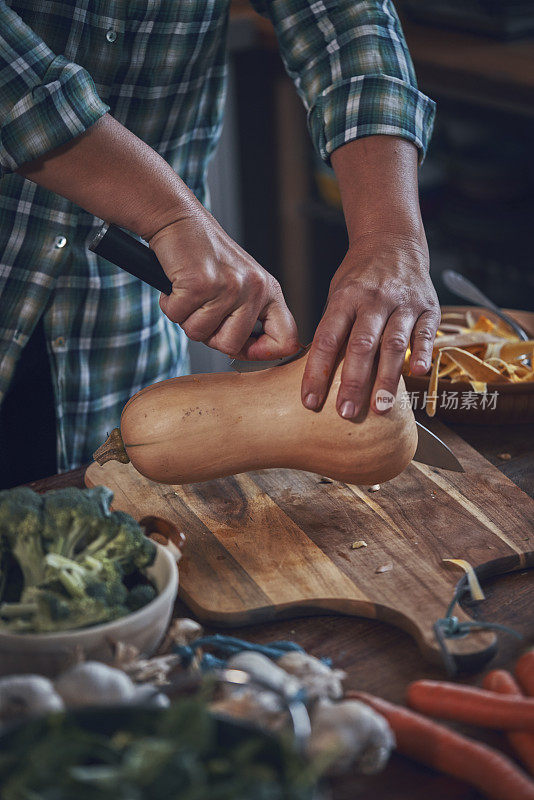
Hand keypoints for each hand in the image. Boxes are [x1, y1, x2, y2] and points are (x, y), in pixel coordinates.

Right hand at [149, 210, 299, 359]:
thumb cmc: (206, 256)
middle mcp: (255, 288)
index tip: (243, 349)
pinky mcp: (201, 283)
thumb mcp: (240, 284)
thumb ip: (249, 317)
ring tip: (189, 292)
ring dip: (186, 317)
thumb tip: (251, 354)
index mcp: (269, 291)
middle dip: (208, 335)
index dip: (263, 354)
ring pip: (200, 333)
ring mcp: (229, 286)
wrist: (179, 220)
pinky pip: (178, 316)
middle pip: (231, 345)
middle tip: (201, 308)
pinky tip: (176, 284)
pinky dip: (170, 304)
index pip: (286, 340)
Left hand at [301, 231, 439, 416]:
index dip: (317, 373)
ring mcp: (403, 303)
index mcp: (345, 298)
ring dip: (387, 378)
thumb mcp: (337, 296)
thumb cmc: (359, 278)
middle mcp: (374, 300)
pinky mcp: (428, 307)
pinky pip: (425, 333)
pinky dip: (422, 353)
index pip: (327, 340)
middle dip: (353, 382)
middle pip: (362, 345)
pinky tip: (417, 373)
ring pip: (394, 344)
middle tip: (346, 413)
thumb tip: (317, 375)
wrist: (392, 242)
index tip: (310, 401)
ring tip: (380, 408)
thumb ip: (333, 330)